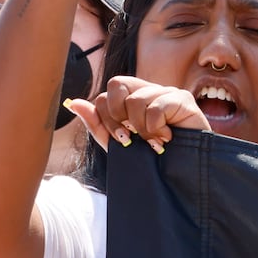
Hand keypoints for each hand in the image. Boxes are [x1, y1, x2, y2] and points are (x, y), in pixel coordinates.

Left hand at [68, 75, 209, 154]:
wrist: (184, 174)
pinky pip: (156, 106)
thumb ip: (97, 124)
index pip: (105, 94)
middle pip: (115, 83)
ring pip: (135, 99)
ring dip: (141, 128)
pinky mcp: (182, 98)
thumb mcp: (119, 144)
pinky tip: (167, 138)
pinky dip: (157, 128)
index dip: (106, 119)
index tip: (122, 140)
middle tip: (132, 138)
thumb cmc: (154, 157)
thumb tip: (73, 103)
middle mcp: (148, 90)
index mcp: (132, 98)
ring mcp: (166, 91)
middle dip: (117, 116)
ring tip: (155, 142)